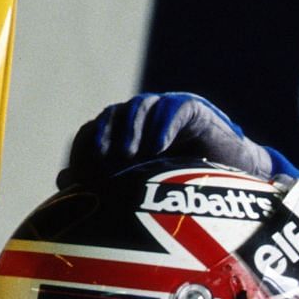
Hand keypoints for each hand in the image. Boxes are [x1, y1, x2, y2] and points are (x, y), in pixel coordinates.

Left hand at [58, 93, 272, 187]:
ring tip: (128, 158)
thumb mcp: (141, 190)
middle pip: (111, 116)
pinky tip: (158, 149)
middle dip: (103, 139)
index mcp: (122, 135)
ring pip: (139, 108)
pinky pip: (173, 109)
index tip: (80, 177)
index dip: (83, 151)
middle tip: (101, 164)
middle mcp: (141, 119)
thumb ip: (105, 183)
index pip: (93, 133)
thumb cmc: (185, 188)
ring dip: (130, 131)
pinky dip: (163, 126)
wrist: (234, 182)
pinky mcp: (193, 110)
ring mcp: (166, 111)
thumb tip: (64, 180)